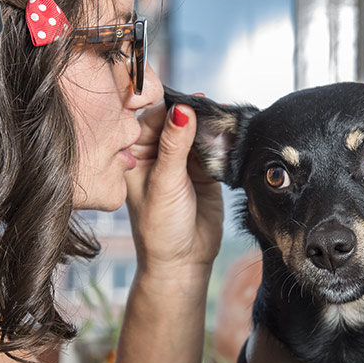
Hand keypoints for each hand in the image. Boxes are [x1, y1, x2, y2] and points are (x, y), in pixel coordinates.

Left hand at [125, 101, 223, 276]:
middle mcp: (157, 152)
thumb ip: (175, 145)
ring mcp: (182, 160)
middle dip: (194, 114)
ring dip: (209, 126)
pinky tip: (227, 136)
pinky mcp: (204, 169)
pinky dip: (221, 141)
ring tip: (221, 121)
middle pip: (178, 119)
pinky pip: (213, 146)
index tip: (190, 102)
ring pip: (197, 131)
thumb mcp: (165, 182)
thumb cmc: (160, 228)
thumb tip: (183, 109)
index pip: (153, 118)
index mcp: (135, 153)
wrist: (183, 260)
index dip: (171, 107)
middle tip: (210, 108)